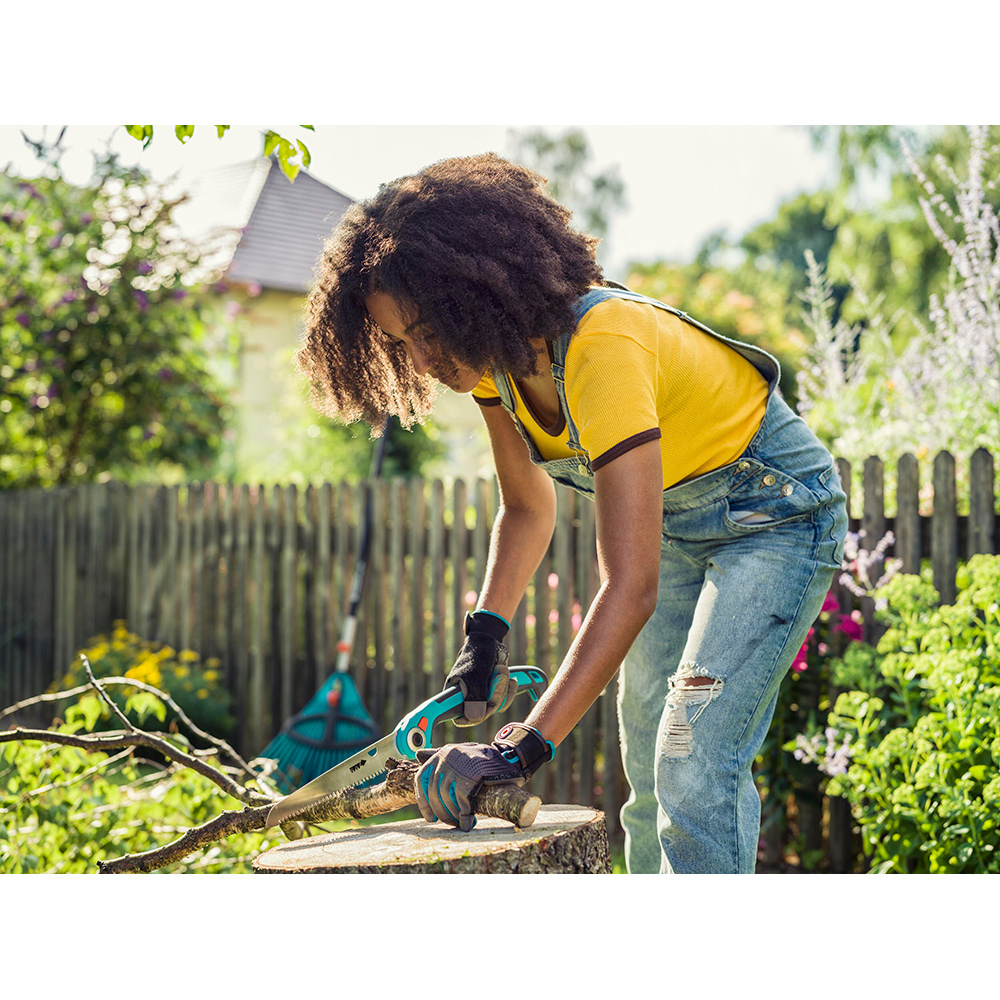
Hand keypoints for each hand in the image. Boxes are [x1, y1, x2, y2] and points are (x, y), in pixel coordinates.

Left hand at [415, 722, 553, 831]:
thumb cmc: (482, 760)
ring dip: (452, 815)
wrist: (509, 758)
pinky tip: (468, 822)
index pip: (421, 779)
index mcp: (441, 753)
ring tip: (460, 823)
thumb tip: (417, 755)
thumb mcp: (460, 752)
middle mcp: (446, 757)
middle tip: (450, 823)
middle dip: (441, 812)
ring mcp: (457, 766)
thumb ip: (440, 755)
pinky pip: (461, 801)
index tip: (429, 817)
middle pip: (434, 792)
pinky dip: (463, 816)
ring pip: (445, 798)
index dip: (423, 801)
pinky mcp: (470, 776)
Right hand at [446, 611, 512, 725]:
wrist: (490, 639)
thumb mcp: (476, 675)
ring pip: (496, 707)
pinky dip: (509, 688)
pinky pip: (504, 700)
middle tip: (498, 676)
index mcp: (456, 694)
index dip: (469, 718)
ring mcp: (481, 696)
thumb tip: (474, 719)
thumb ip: (475, 697)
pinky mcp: (493, 692)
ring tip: (501, 669)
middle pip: (483, 713)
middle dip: (495, 694)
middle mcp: (468, 698)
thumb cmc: (478, 653)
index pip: (459, 717)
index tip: (479, 712)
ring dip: (503, 688)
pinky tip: (510, 677)